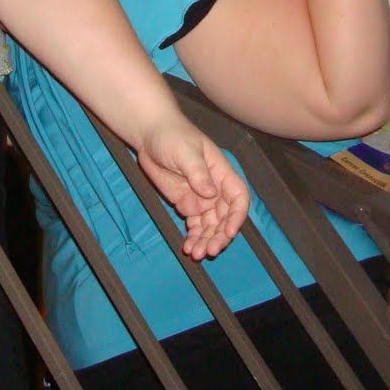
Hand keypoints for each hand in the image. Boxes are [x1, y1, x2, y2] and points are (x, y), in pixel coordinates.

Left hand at [135, 117, 248, 259]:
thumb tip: (211, 194)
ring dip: (206, 241)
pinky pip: (194, 225)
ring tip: (197, 254)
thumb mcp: (185, 152)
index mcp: (221, 173)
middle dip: (220, 236)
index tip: (229, 232)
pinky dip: (194, 237)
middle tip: (210, 250)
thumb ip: (198, 173)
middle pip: (225, 218)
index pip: (238, 198)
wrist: (150, 134)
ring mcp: (200, 198)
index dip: (237, 217)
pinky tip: (189, 247)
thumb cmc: (172, 136)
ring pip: (210, 226)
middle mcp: (215, 189)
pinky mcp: (185, 204)